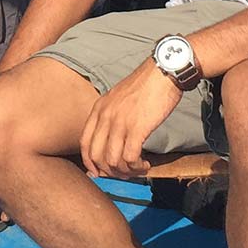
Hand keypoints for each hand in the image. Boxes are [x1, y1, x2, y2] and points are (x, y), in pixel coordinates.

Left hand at [80, 60, 181, 179]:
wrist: (163, 72)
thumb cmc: (145, 86)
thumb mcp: (118, 98)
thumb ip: (111, 115)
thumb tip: (113, 138)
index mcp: (99, 109)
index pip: (84, 143)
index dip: (90, 162)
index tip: (99, 172)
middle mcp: (105, 117)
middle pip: (96, 156)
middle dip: (108, 171)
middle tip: (123, 175)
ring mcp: (120, 123)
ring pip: (112, 160)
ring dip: (125, 171)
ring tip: (137, 170)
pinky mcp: (137, 129)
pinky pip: (130, 158)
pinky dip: (136, 167)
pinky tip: (145, 165)